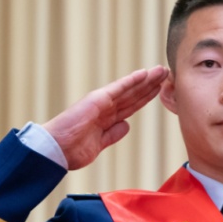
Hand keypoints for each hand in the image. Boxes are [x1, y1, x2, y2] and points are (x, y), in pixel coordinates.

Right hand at [43, 65, 168, 169]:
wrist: (57, 150)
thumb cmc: (71, 150)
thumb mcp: (99, 144)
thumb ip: (112, 134)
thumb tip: (126, 125)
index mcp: (106, 119)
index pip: (131, 105)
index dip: (146, 97)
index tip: (160, 89)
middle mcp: (105, 108)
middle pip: (133, 95)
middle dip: (150, 85)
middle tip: (166, 74)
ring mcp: (102, 103)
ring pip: (130, 90)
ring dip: (147, 80)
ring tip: (161, 71)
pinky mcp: (97, 99)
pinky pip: (118, 88)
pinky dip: (131, 80)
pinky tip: (144, 74)